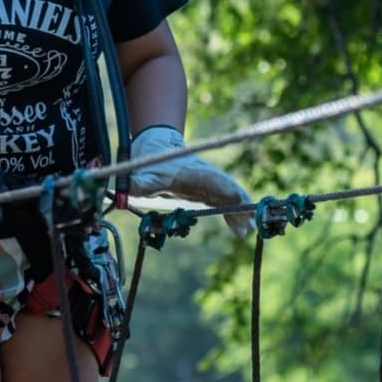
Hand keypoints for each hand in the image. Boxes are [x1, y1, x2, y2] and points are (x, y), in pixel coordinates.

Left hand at [128, 126, 253, 237]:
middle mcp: (206, 176)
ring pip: (230, 198)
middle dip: (241, 204)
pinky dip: (232, 216)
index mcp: (194, 171)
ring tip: (248, 231)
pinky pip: (224, 204)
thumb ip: (139, 182)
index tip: (239, 200)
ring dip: (240, 213)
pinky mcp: (207, 192)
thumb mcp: (144, 172)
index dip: (228, 190)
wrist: (156, 150)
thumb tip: (130, 188)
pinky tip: (240, 230)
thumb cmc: (151, 162)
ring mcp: (209, 184)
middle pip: (228, 190)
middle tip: (251, 221)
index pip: (215, 180)